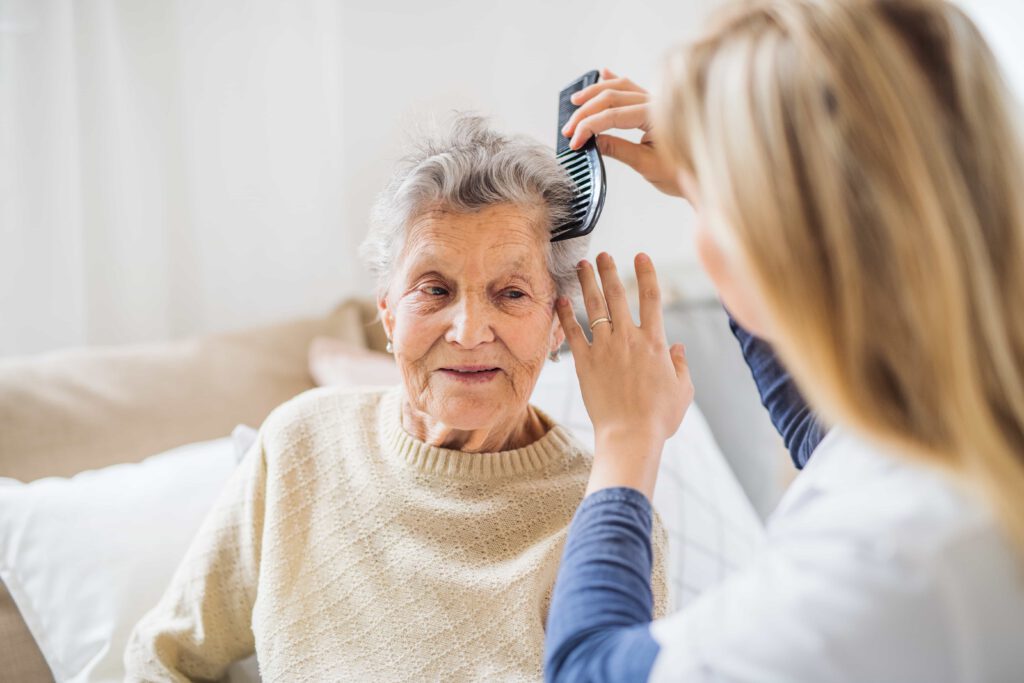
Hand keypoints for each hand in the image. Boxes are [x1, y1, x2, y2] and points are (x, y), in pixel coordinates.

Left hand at [556, 252, 693, 498]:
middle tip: (602, 254)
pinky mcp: (585, 362)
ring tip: (581, 265)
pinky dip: (566, 314)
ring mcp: (605, 348)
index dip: (646, 273)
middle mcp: (629, 338)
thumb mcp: (683, 390)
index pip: (651, 298)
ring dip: (587, 282)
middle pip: (617, 294)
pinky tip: (560, 300)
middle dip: (609, 270)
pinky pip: (573, 332)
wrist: (630, 435)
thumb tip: (679, 348)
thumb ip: (681, 365)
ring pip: (594, 306)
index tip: (640, 256)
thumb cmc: (659, 417)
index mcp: (655, 342)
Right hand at [561, 68, 683, 197]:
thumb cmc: (682, 172)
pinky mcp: (654, 105)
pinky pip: (632, 87)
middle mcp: (656, 102)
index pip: (613, 115)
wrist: (704, 175)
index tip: (574, 142)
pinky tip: (603, 73)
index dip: (589, 127)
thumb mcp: (647, 165)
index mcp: (656, 116)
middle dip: (585, 112)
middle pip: (612, 97)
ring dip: (595, 92)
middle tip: (568, 129)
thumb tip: (592, 141)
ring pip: (620, 87)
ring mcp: (655, 101)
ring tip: (576, 102)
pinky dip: (615, 80)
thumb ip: (619, 150)